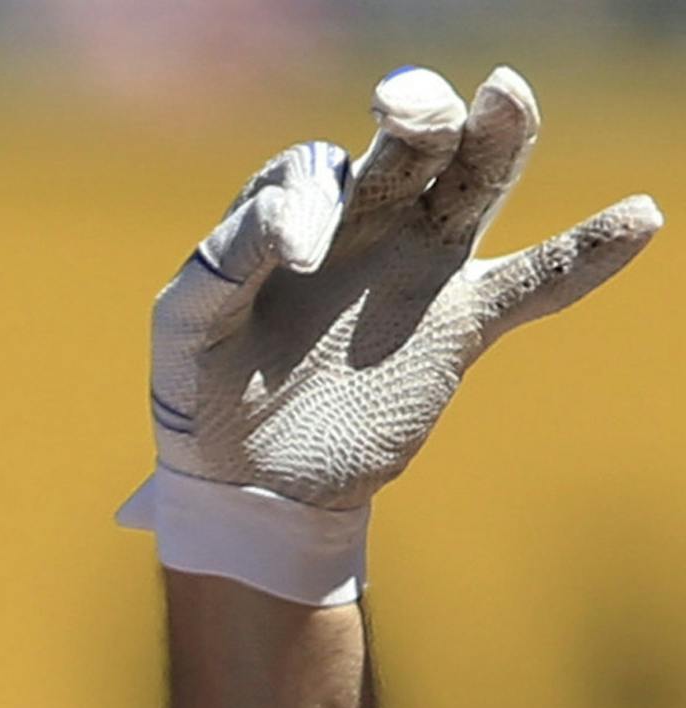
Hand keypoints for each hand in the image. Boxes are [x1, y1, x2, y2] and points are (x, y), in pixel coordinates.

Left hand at [120, 68, 661, 598]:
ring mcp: (420, 267)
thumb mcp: (189, 329)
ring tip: (506, 97)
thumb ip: (226, 263)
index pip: (312, 172)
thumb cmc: (204, 398)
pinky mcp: (458, 325)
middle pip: (411, 143)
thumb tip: (303, 234)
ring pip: (475, 184)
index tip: (295, 260)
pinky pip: (534, 282)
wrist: (248, 490)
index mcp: (295, 214)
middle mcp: (367, 222)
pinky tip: (637, 220)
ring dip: (497, 138)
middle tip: (411, 117)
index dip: (308, 200)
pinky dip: (586, 253)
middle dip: (419, 113)